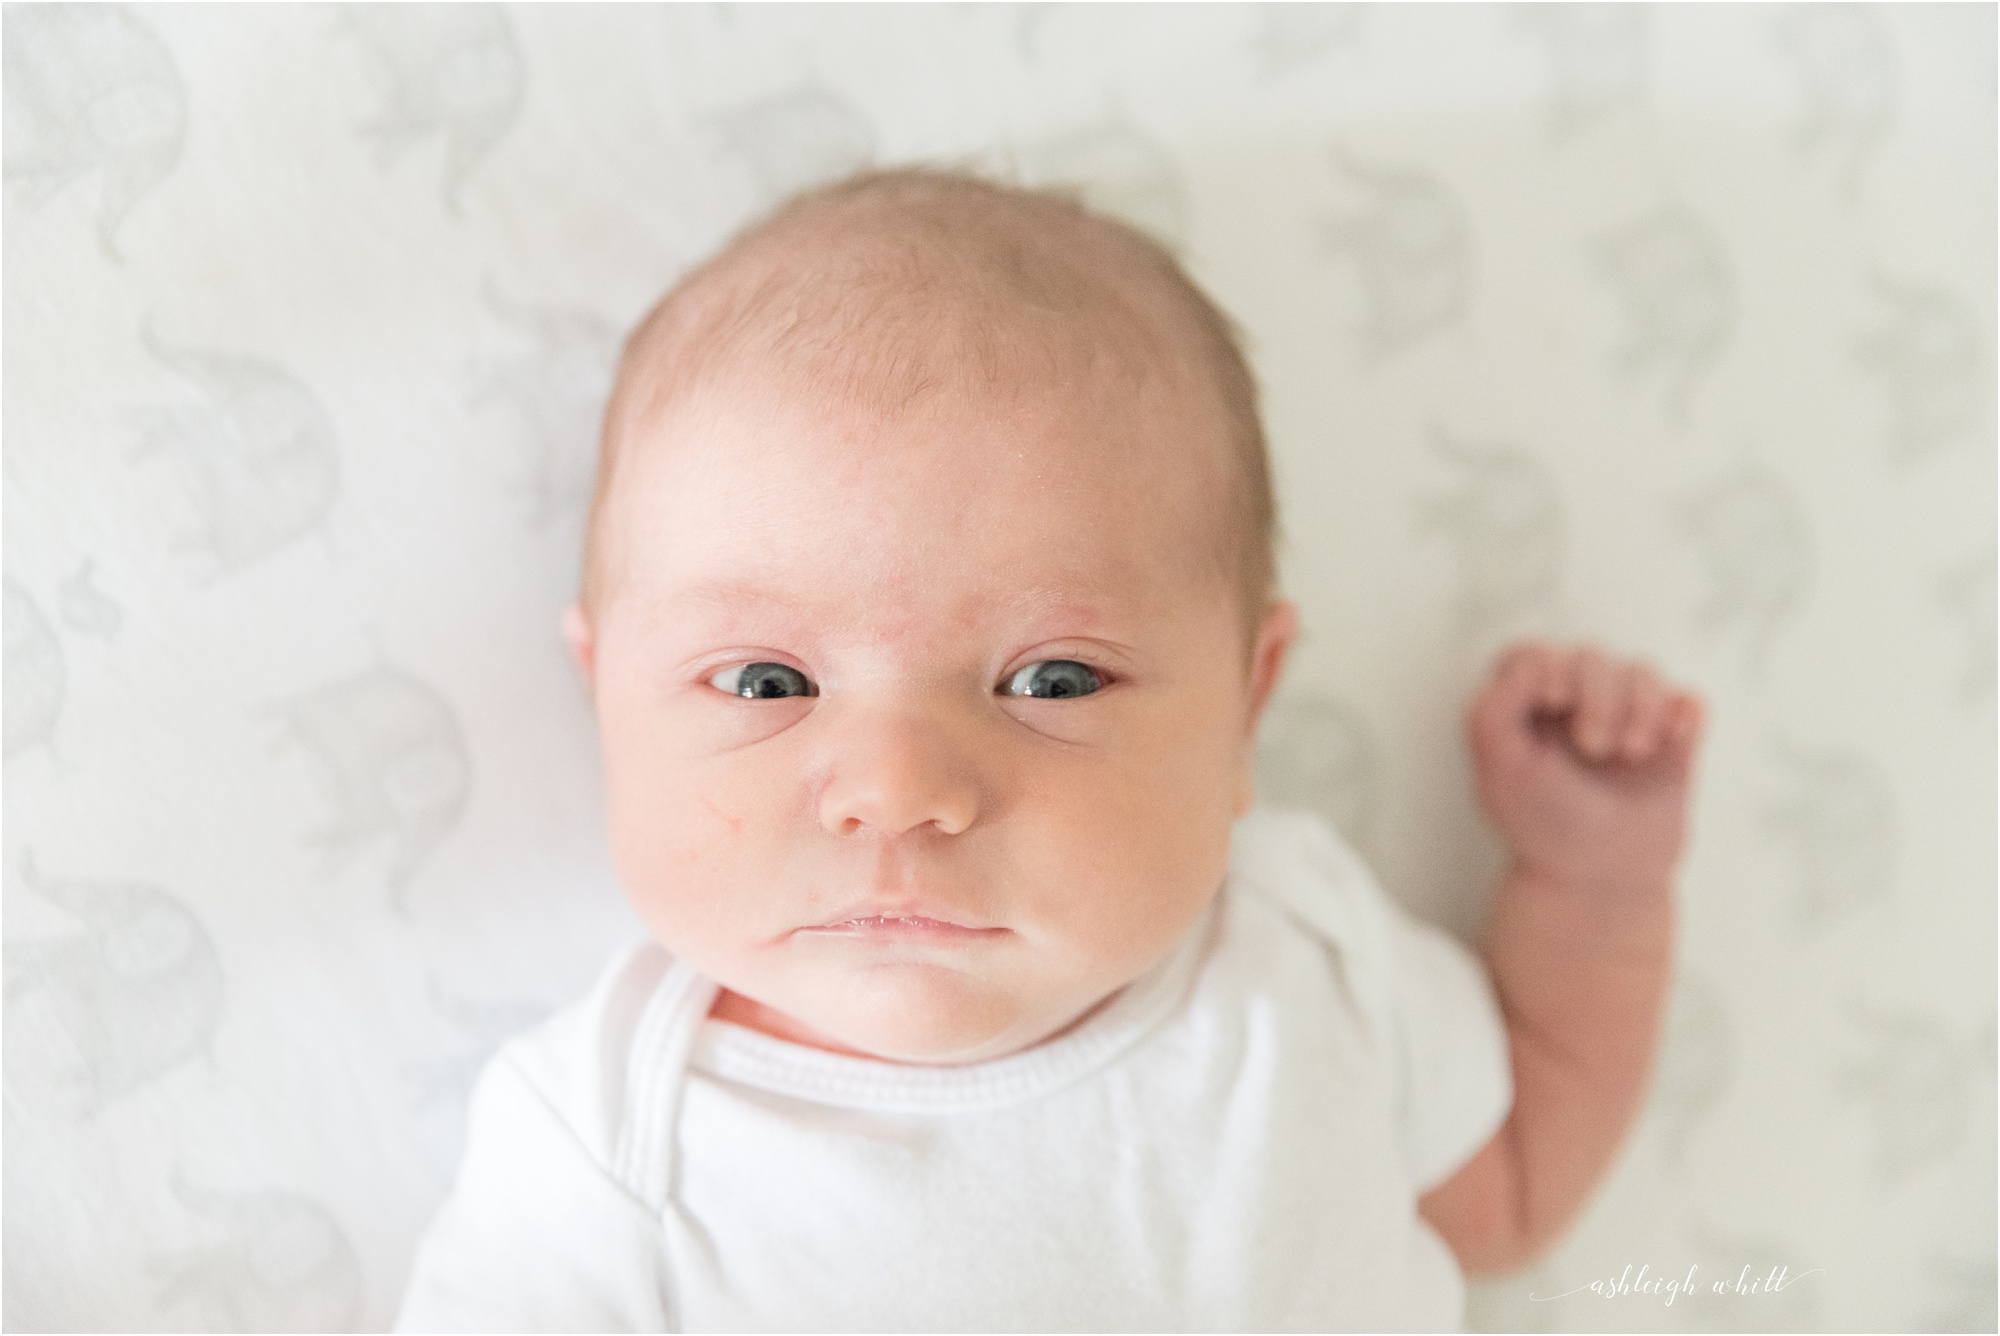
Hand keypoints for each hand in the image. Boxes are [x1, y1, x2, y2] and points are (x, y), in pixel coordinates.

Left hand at [1467, 641, 1703, 897]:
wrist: (1599, 881)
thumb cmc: (1542, 825)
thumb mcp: (1500, 771)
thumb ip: (1493, 711)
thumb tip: (1533, 664)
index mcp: (1525, 710)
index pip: (1534, 654)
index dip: (1549, 667)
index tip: (1554, 704)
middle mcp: (1574, 706)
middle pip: (1590, 658)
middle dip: (1598, 696)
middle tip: (1594, 748)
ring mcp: (1625, 719)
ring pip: (1641, 672)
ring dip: (1641, 706)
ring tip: (1632, 753)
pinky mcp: (1671, 739)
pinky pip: (1688, 700)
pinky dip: (1684, 712)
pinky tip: (1672, 740)